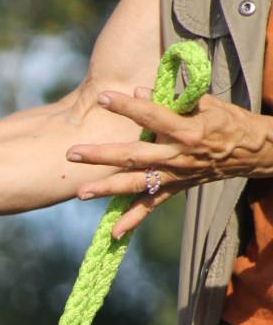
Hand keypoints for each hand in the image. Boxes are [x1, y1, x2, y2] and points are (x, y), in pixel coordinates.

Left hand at [66, 87, 272, 237]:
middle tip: (71, 153)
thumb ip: (171, 100)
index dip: (126, 106)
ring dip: (106, 189)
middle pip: (133, 155)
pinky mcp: (175, 188)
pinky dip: (132, 220)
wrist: (253, 151)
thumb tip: (138, 90)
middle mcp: (177, 156)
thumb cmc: (227, 121)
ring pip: (136, 183)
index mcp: (186, 130)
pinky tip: (113, 234)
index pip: (151, 116)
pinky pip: (151, 207)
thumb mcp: (206, 104)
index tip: (101, 97)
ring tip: (80, 192)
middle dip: (101, 156)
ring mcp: (175, 175)